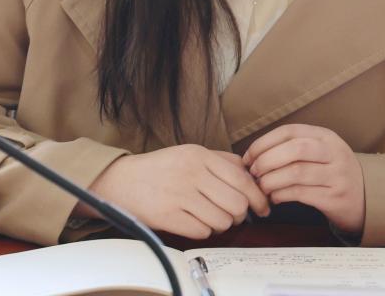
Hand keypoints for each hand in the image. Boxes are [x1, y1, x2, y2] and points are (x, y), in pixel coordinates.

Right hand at [75, 144, 269, 238]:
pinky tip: (195, 222)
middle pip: (237, 203)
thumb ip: (221, 160)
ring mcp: (179, 195)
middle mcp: (192, 173)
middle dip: (241, 214)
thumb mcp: (191, 153)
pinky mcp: (168, 216)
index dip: (258, 196)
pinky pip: (203, 232)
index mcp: (200, 155)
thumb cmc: (161, 168)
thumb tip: (251, 173)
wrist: (122, 181)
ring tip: (211, 217)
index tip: (263, 206)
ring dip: (222, 224)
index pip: (242, 179)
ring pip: (222, 220)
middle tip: (235, 215)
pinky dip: (204, 231)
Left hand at [243, 124, 365, 234]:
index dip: (264, 143)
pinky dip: (282, 195)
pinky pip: (302, 193)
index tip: (249, 156)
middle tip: (254, 173)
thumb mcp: (320, 152)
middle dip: (267, 160)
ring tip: (262, 187)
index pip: (289, 131)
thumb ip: (294, 148)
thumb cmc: (332, 172)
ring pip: (296, 173)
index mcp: (325, 136)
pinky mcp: (336, 197)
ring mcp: (337, 175)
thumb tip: (254, 156)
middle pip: (294, 149)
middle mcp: (334, 152)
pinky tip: (275, 197)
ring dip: (272, 181)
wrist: (366, 197)